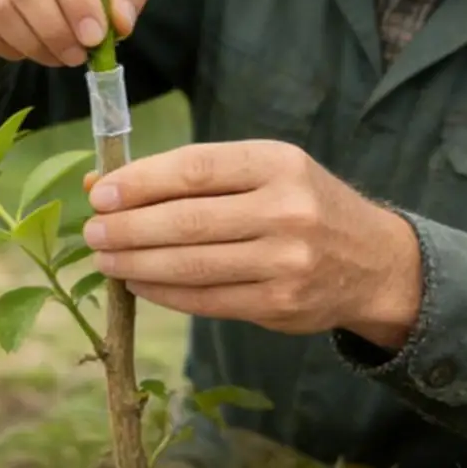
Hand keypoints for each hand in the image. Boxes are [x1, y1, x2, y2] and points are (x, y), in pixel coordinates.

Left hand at [80, 141, 422, 346]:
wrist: (374, 262)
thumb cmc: (303, 206)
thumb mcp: (264, 173)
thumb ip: (192, 177)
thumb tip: (104, 183)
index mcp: (277, 163)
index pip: (194, 169)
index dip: (140, 182)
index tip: (100, 193)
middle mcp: (286, 209)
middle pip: (187, 221)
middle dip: (128, 228)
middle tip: (92, 232)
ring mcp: (286, 261)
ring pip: (191, 265)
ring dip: (137, 263)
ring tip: (104, 259)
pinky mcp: (280, 304)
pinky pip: (205, 300)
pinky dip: (163, 293)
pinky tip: (138, 282)